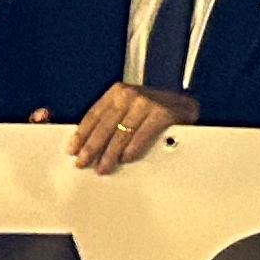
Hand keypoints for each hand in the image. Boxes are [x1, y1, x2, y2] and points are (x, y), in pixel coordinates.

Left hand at [64, 81, 193, 175]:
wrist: (187, 106)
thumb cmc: (155, 112)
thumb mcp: (129, 110)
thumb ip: (113, 120)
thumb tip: (88, 144)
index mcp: (118, 92)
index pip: (94, 115)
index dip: (81, 134)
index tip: (72, 150)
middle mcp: (130, 94)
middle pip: (105, 125)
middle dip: (92, 147)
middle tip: (83, 163)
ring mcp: (147, 102)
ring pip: (122, 133)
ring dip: (111, 153)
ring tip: (103, 167)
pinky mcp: (163, 113)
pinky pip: (143, 135)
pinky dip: (134, 148)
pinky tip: (126, 159)